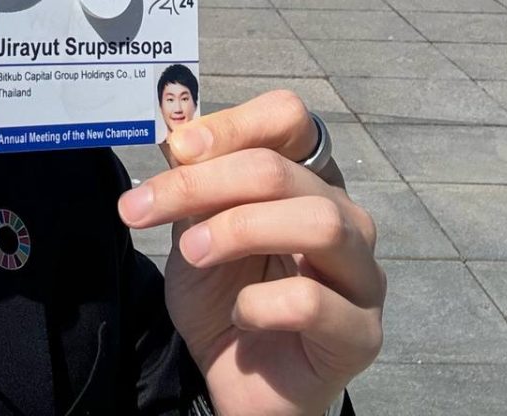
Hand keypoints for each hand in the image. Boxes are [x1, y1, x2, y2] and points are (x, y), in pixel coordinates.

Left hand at [118, 91, 383, 415]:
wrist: (238, 385)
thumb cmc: (226, 298)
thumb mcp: (195, 232)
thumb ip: (194, 186)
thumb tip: (177, 130)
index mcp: (307, 180)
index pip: (291, 120)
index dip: (233, 124)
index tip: (177, 149)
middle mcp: (345, 217)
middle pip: (283, 171)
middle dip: (204, 183)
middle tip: (144, 209)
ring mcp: (362, 275)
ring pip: (318, 221)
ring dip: (239, 228)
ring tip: (192, 252)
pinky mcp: (360, 333)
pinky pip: (313, 300)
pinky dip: (262, 302)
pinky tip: (241, 314)